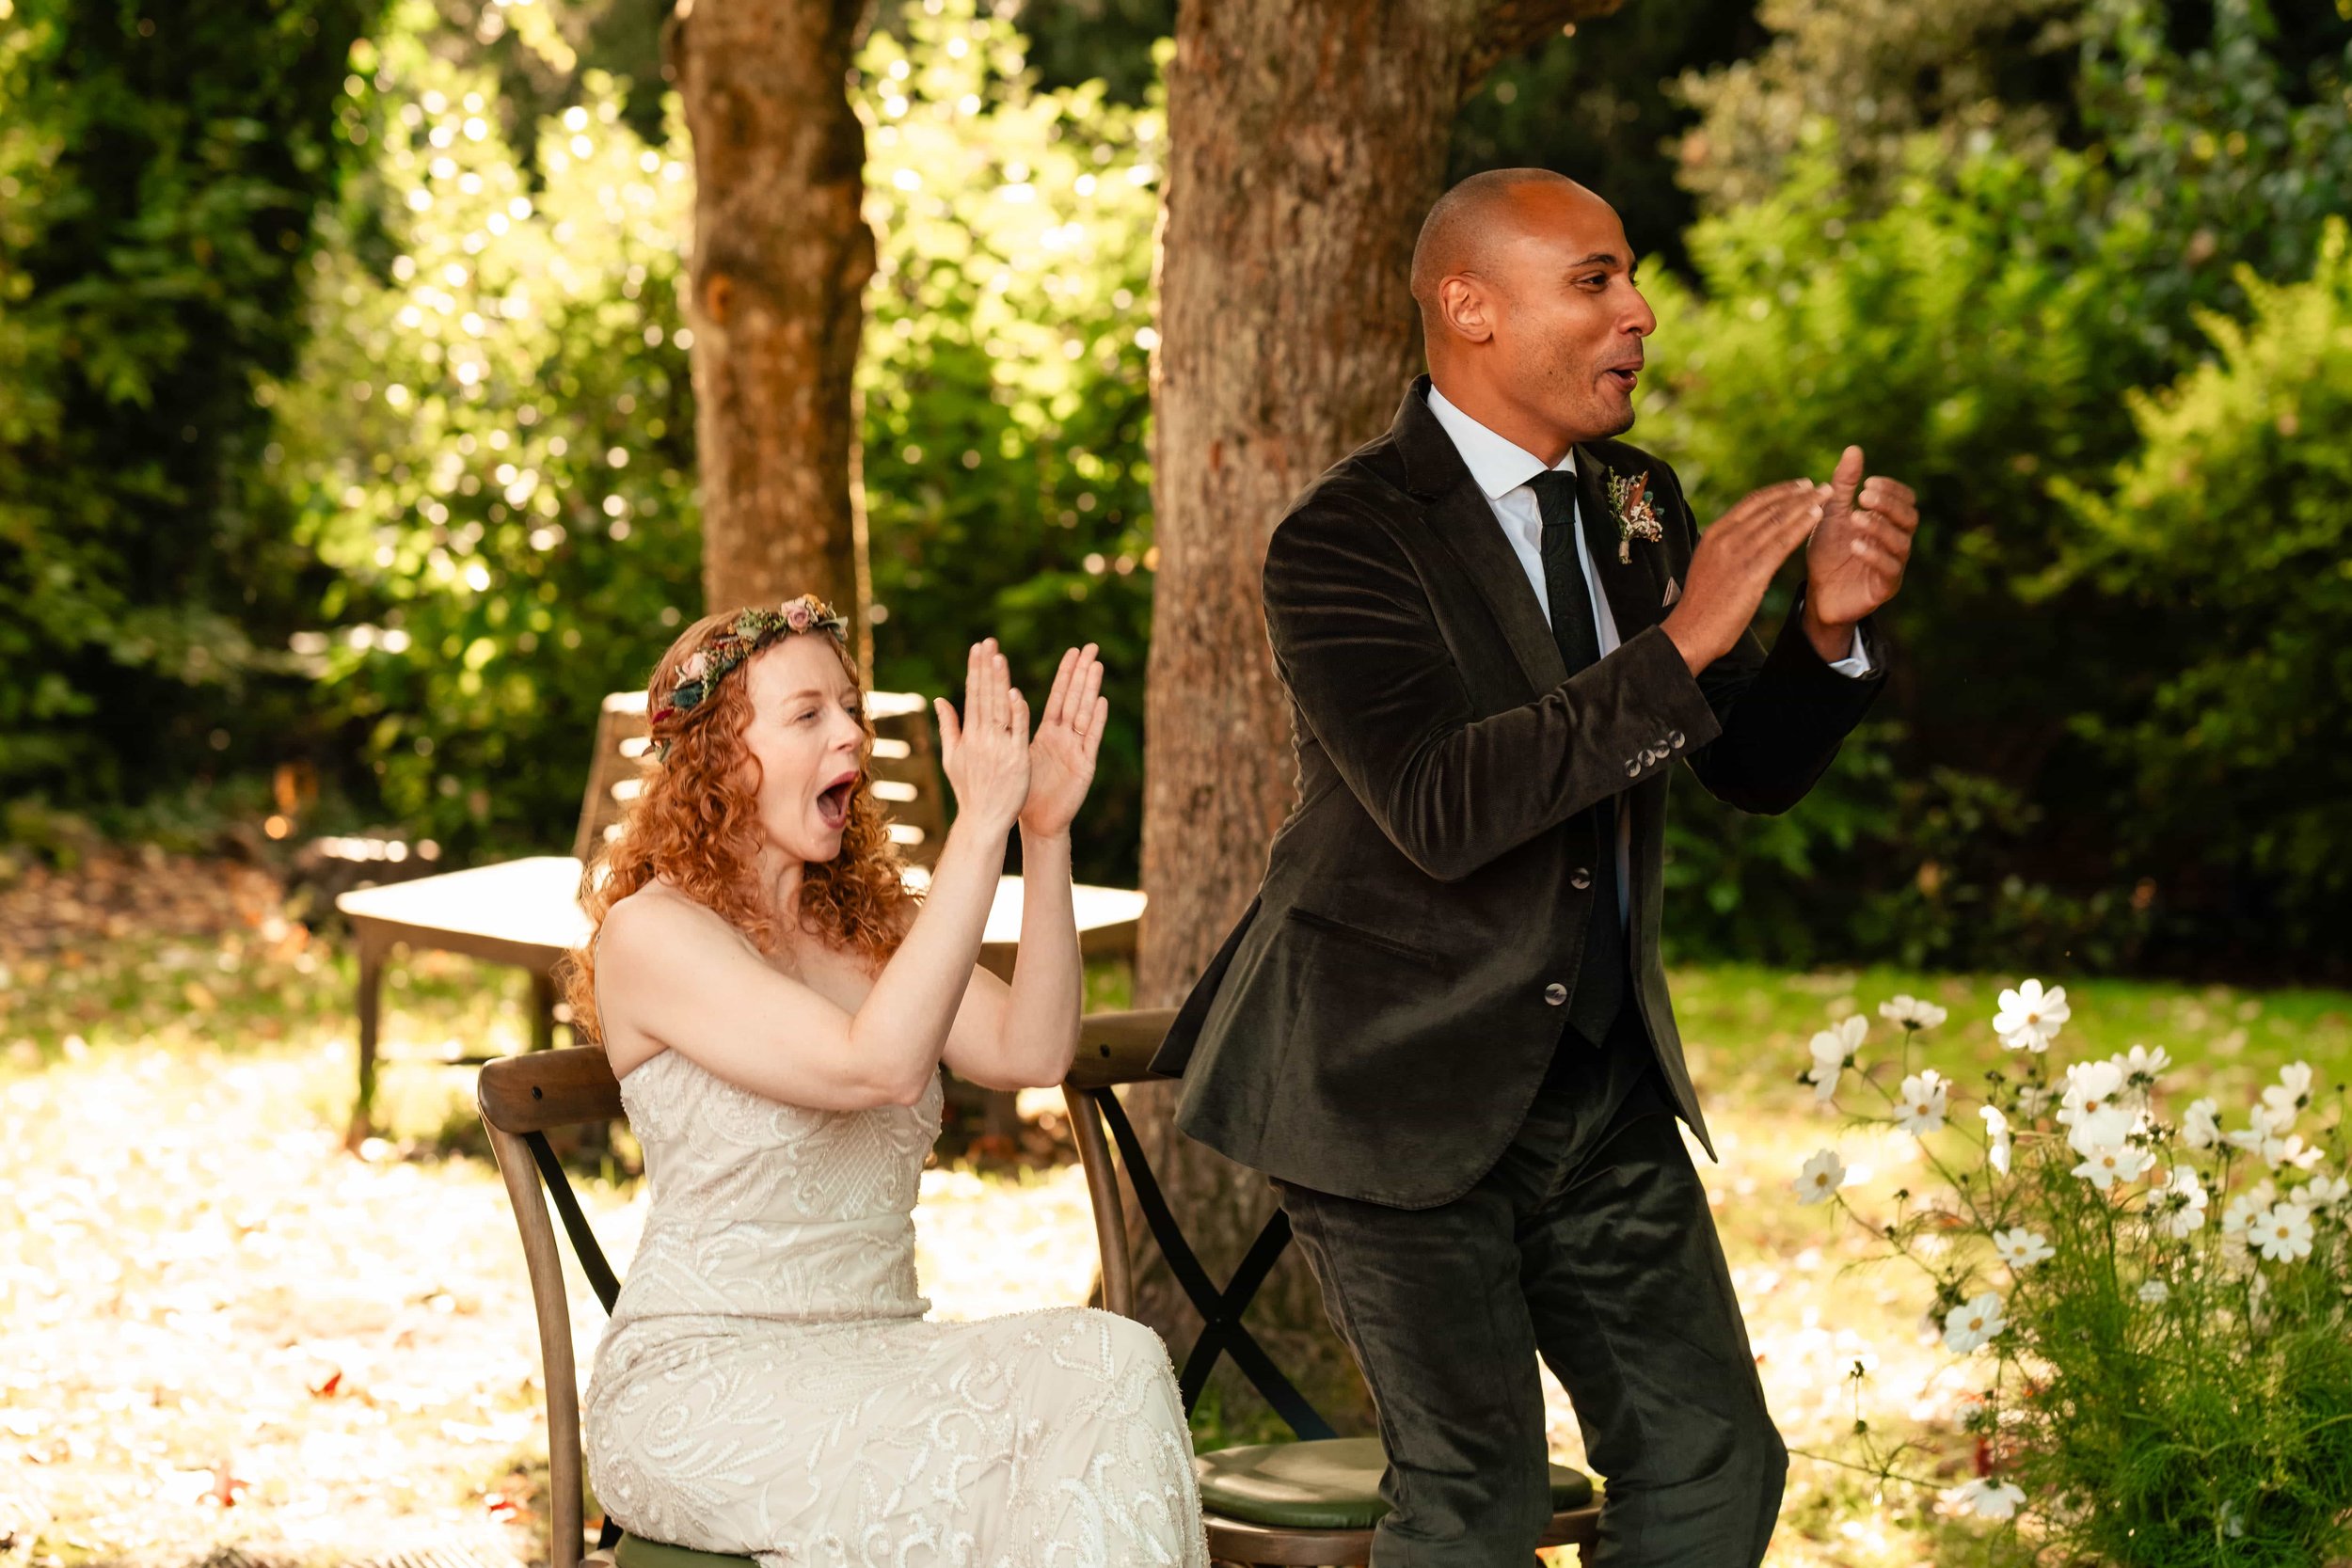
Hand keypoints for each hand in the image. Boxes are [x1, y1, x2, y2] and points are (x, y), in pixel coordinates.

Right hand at [933, 638, 1028, 835]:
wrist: (984, 820)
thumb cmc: (969, 789)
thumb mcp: (953, 758)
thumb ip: (949, 726)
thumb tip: (940, 699)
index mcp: (968, 736)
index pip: (972, 695)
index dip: (975, 670)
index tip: (978, 647)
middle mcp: (982, 738)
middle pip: (984, 697)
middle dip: (986, 668)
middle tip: (988, 642)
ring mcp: (1000, 748)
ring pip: (999, 709)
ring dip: (999, 682)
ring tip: (999, 657)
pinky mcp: (1017, 759)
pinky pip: (1017, 732)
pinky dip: (1016, 713)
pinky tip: (1015, 693)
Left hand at [1019, 643, 1108, 839]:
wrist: (1037, 821)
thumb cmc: (1024, 790)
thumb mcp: (1015, 753)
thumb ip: (1011, 727)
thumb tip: (1001, 701)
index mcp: (1049, 732)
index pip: (1059, 696)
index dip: (1066, 674)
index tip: (1073, 650)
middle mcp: (1066, 737)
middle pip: (1075, 699)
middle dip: (1083, 673)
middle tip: (1092, 647)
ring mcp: (1076, 749)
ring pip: (1084, 713)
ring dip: (1090, 690)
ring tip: (1097, 666)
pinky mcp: (1084, 766)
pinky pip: (1090, 740)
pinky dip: (1096, 721)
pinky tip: (1101, 702)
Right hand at [1660, 479, 1824, 673]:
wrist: (1691, 632)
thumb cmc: (1702, 605)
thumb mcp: (1709, 565)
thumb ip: (1726, 548)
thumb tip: (1745, 538)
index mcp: (1714, 533)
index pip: (1752, 503)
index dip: (1779, 491)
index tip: (1799, 486)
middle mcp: (1726, 538)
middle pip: (1768, 507)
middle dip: (1798, 494)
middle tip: (1820, 486)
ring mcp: (1738, 554)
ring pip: (1778, 520)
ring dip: (1806, 504)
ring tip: (1827, 495)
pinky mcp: (1752, 573)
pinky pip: (1782, 542)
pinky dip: (1802, 526)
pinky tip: (1817, 517)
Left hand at [1803, 446, 1918, 655]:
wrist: (1818, 593)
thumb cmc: (1829, 551)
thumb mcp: (1832, 514)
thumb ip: (1844, 485)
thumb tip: (1854, 449)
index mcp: (1888, 521)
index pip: (1905, 499)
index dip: (1891, 490)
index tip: (1868, 483)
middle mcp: (1897, 541)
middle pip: (1909, 518)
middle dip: (1888, 505)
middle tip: (1864, 496)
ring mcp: (1894, 565)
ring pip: (1901, 543)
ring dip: (1879, 528)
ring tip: (1856, 518)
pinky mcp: (1885, 587)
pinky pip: (1890, 570)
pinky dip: (1874, 555)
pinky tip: (1856, 545)